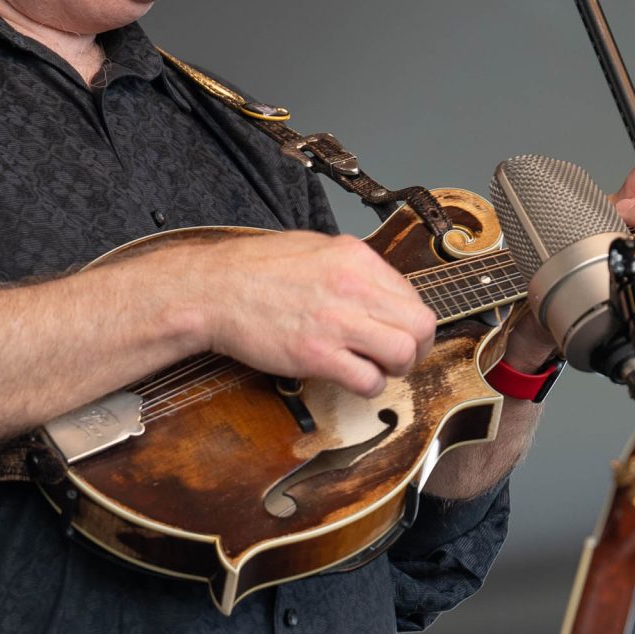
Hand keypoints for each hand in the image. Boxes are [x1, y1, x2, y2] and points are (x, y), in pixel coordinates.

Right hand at [198, 231, 436, 397]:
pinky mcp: (317, 354)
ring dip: (396, 368)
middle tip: (397, 356)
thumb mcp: (314, 247)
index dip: (408, 320)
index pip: (412, 295)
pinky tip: (351, 378)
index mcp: (355, 257)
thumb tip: (379, 290)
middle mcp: (353, 285)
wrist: (213, 290)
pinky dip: (368, 386)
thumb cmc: (254, 269)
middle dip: (416, 347)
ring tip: (375, 368)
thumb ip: (352, 267)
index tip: (394, 331)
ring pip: (404, 353)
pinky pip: (369, 380)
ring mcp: (336, 320)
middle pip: (421, 324)